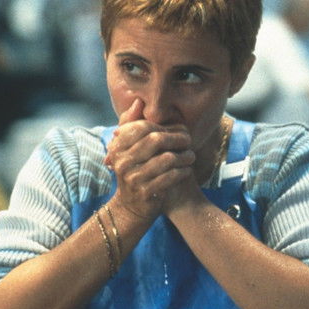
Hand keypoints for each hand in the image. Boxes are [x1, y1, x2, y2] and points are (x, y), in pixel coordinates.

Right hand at [104, 99, 195, 220]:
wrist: (131, 207)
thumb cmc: (135, 171)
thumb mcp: (129, 148)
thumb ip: (132, 124)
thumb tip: (138, 101)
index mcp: (117, 147)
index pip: (142, 127)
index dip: (163, 127)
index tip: (178, 130)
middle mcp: (122, 162)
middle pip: (156, 140)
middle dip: (177, 139)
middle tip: (189, 141)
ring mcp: (133, 178)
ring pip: (166, 159)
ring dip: (184, 156)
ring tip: (191, 156)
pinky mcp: (145, 193)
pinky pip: (170, 177)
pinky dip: (182, 172)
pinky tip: (187, 170)